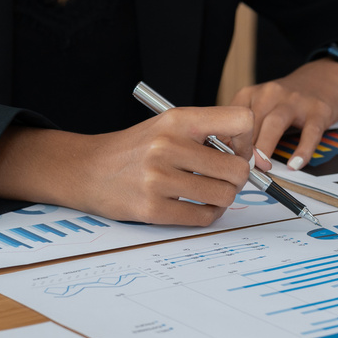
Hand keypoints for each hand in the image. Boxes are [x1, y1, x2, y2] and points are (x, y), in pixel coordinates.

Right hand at [0, 107, 264, 225]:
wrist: (88, 170)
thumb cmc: (136, 149)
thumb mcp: (167, 125)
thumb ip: (206, 132)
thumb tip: (250, 153)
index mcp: (176, 120)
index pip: (240, 120)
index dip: (248, 139)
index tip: (239, 150)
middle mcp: (167, 146)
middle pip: (237, 168)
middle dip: (238, 178)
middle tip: (226, 178)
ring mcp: (158, 179)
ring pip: (224, 195)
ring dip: (224, 198)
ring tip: (210, 193)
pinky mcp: (152, 208)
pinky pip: (202, 217)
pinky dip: (208, 215)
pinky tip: (197, 206)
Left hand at [231, 59, 337, 170]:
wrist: (322, 79)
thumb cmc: (285, 101)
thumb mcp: (260, 105)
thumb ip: (244, 127)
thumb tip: (225, 154)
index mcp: (252, 94)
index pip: (234, 118)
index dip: (228, 140)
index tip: (227, 160)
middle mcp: (271, 93)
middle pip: (252, 121)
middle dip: (245, 147)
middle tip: (242, 169)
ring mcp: (295, 101)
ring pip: (275, 123)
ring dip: (265, 147)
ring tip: (263, 167)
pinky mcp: (318, 111)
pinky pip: (310, 132)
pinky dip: (302, 150)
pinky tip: (294, 165)